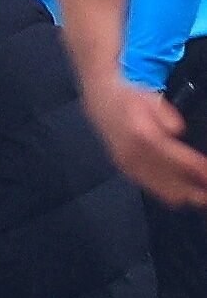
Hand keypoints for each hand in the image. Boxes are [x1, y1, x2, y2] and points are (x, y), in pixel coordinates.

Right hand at [86, 78, 206, 207]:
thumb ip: (166, 116)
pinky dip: (168, 193)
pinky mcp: (126, 171)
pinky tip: (182, 195)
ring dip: (183, 195)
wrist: (100, 103)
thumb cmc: (130, 99)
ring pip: (160, 189)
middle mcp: (134, 156)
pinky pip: (150, 187)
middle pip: (169, 181)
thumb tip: (178, 132)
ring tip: (200, 198)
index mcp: (142, 137)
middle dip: (193, 190)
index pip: (176, 159)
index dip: (197, 170)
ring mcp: (128, 166)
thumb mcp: (152, 99)